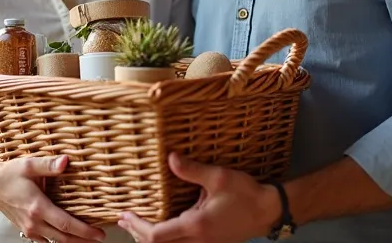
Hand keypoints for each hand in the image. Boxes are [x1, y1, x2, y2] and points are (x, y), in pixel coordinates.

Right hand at [0, 155, 105, 242]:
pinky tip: (70, 236)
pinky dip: (60, 240)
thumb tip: (67, 161)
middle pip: (64, 238)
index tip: (100, 233)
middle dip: (84, 240)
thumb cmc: (10, 173)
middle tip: (101, 237)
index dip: (85, 231)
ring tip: (89, 238)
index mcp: (37, 207)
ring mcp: (29, 229)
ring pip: (56, 242)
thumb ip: (49, 165)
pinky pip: (46, 241)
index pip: (66, 225)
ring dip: (73, 242)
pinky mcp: (27, 231)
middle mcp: (34, 222)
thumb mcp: (29, 165)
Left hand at [117, 153, 280, 242]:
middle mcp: (198, 240)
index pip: (156, 236)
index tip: (125, 214)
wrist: (268, 211)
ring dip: (150, 238)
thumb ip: (192, 170)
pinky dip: (165, 239)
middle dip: (138, 234)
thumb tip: (170, 158)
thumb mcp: (218, 177)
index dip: (137, 226)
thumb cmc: (245, 194)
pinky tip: (160, 228)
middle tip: (124, 219)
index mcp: (196, 226)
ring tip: (136, 224)